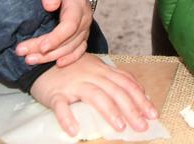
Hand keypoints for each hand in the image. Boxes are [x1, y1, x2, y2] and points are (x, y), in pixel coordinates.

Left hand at [16, 0, 92, 66]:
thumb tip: (50, 5)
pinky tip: (57, 64)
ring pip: (72, 48)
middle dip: (46, 51)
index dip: (56, 38)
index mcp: (78, 4)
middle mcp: (84, 18)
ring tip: (30, 60)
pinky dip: (70, 58)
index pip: (70, 25)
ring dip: (52, 57)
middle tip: (25, 55)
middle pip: (68, 40)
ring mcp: (84, 28)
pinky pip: (80, 50)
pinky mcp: (82, 34)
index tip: (40, 47)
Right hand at [30, 54, 157, 136]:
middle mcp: (91, 74)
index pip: (126, 83)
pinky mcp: (56, 93)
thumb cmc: (71, 69)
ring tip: (120, 127)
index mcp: (103, 70)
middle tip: (142, 126)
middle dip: (131, 109)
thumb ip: (115, 79)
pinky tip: (74, 131)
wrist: (41, 62)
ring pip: (95, 95)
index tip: (153, 113)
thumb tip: (140, 92)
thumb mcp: (96, 69)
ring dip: (109, 111)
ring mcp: (73, 83)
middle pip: (115, 91)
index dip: (140, 98)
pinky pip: (62, 106)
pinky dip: (68, 118)